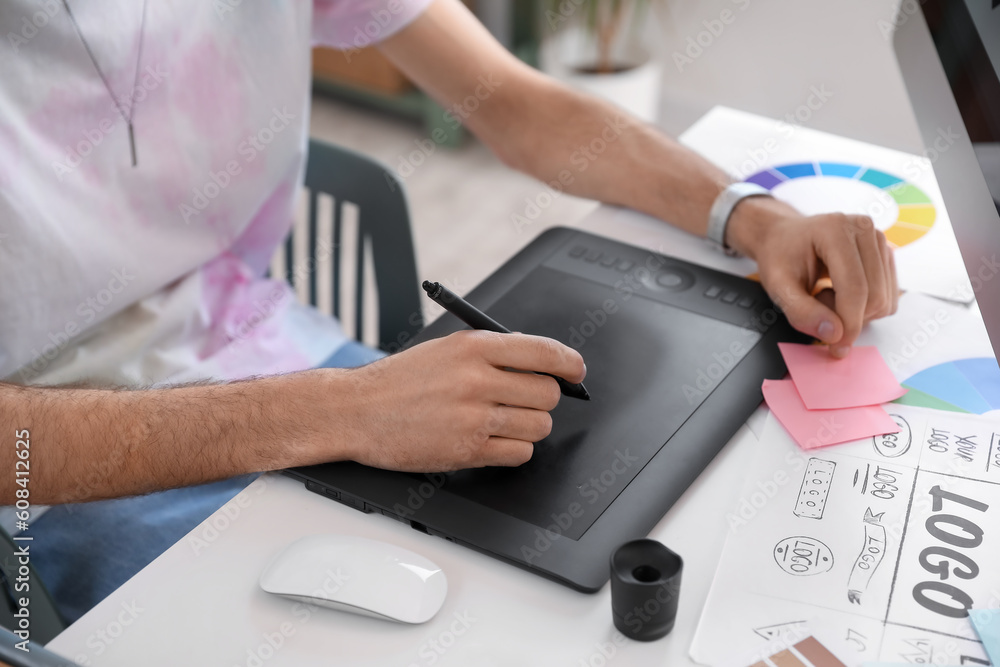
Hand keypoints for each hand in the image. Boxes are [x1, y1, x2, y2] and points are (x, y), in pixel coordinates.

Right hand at [319, 330, 585, 471]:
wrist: (355, 410)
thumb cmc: (399, 380)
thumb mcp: (446, 350)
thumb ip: (493, 353)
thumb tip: (542, 364)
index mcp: (474, 347)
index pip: (544, 352)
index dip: (569, 364)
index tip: (576, 372)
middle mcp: (477, 379)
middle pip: (547, 394)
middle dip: (542, 399)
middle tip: (525, 400)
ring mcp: (473, 417)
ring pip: (538, 426)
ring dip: (528, 426)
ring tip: (503, 421)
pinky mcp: (467, 450)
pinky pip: (518, 453)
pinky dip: (513, 449)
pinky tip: (493, 440)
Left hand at [727, 198, 898, 357]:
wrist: (784, 238)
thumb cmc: (780, 257)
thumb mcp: (778, 286)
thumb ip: (801, 312)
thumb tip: (834, 334)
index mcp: (835, 229)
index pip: (855, 288)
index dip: (849, 325)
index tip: (837, 349)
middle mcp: (864, 229)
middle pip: (875, 297)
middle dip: (847, 318)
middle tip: (817, 304)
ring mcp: (880, 241)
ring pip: (884, 301)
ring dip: (855, 312)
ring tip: (826, 294)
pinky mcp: (886, 256)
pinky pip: (887, 299)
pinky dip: (865, 307)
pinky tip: (841, 293)